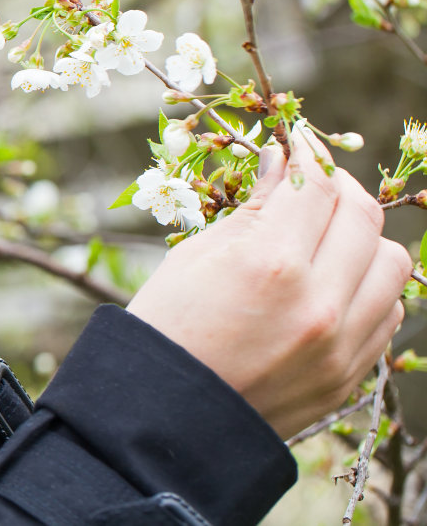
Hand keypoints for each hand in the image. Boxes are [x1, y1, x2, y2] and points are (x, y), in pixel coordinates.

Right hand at [126, 127, 411, 438]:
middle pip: (363, 216)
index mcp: (271, 264)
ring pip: (393, 263)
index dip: (308, 155)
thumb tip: (283, 165)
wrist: (167, 416)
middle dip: (339, 186)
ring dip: (365, 238)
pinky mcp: (351, 373)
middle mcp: (320, 302)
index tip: (296, 144)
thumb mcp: (196, 255)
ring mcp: (343, 343)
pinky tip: (336, 281)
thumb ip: (254, 210)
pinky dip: (371, 286)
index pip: (316, 186)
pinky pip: (390, 312)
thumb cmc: (168, 328)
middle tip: (313, 181)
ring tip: (330, 235)